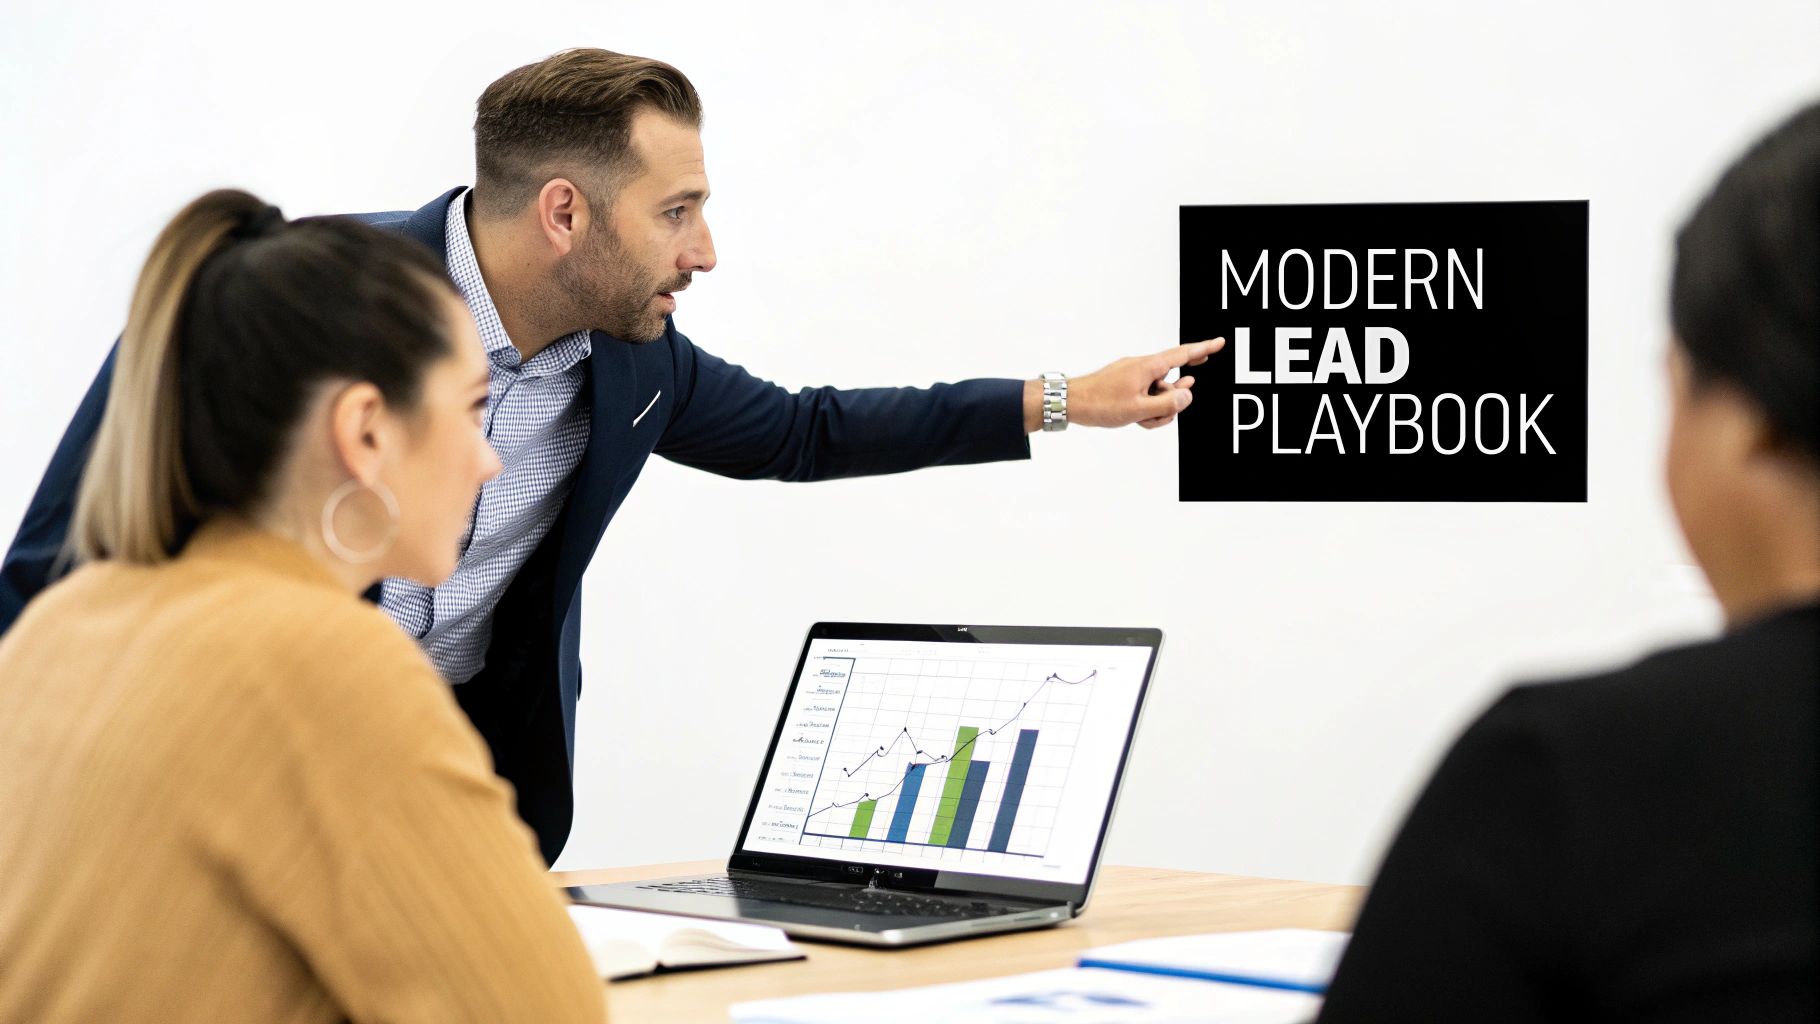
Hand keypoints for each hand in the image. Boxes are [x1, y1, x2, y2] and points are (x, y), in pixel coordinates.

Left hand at [1025, 338, 1224, 431]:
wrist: (1070, 402)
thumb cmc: (1100, 404)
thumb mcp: (1139, 409)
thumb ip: (1167, 404)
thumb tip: (1187, 395)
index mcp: (1148, 367)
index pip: (1182, 355)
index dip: (1203, 349)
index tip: (1219, 343)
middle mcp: (1142, 367)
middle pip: (1172, 383)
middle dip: (1171, 402)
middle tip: (1155, 413)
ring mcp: (1134, 376)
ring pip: (1159, 394)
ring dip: (1155, 410)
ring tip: (1138, 419)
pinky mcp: (1126, 384)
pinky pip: (1146, 396)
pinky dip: (1145, 409)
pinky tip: (1134, 418)